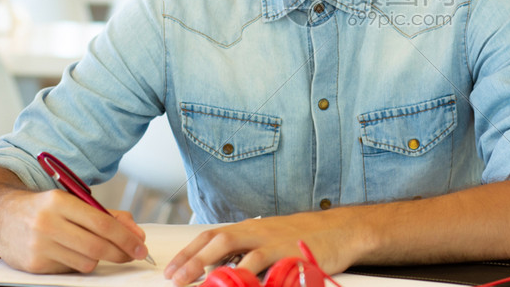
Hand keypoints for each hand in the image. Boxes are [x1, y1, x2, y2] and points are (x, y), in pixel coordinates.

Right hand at [0, 187, 150, 273]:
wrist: (0, 216)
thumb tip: (136, 233)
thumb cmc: (45, 208)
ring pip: (86, 261)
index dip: (126, 237)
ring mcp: (39, 245)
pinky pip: (69, 269)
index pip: (103, 223)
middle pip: (97, 245)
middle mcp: (48, 223)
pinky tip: (75, 253)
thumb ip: (108, 215)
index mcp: (60, 202)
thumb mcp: (74, 201)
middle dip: (122, 252)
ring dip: (100, 259)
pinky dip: (79, 263)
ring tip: (98, 249)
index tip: (141, 245)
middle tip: (136, 254)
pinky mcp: (33, 264)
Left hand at [164, 210, 367, 286]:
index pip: (212, 235)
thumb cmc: (301, 237)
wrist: (339, 230)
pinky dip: (255, 280)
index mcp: (250, 229)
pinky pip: (270, 270)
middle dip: (196, 259)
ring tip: (206, 286)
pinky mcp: (292, 257)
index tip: (171, 270)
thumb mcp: (269, 240)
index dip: (190, 252)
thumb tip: (219, 269)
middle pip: (221, 240)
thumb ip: (245, 253)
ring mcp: (276, 244)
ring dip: (221, 272)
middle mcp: (259, 233)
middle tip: (177, 278)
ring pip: (244, 254)